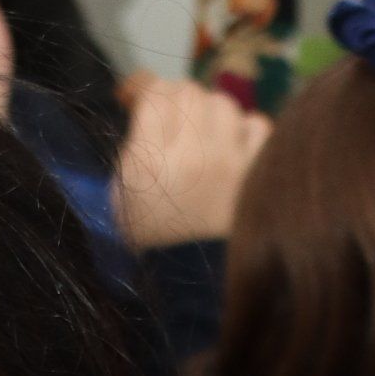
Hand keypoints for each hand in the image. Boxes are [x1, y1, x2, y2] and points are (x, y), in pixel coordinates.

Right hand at [112, 74, 268, 247]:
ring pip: (222, 105)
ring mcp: (227, 164)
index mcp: (146, 166)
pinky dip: (243, 134)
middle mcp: (188, 157)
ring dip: (210, 117)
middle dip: (176, 103)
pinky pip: (256, 125)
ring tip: (202, 143)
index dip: (145, 88)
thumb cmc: (147, 242)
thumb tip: (140, 91)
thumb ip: (130, 144)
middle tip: (170, 124)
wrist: (191, 287)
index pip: (154, 94)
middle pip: (188, 93)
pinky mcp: (256, 172)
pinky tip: (232, 154)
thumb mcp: (119, 198)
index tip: (136, 94)